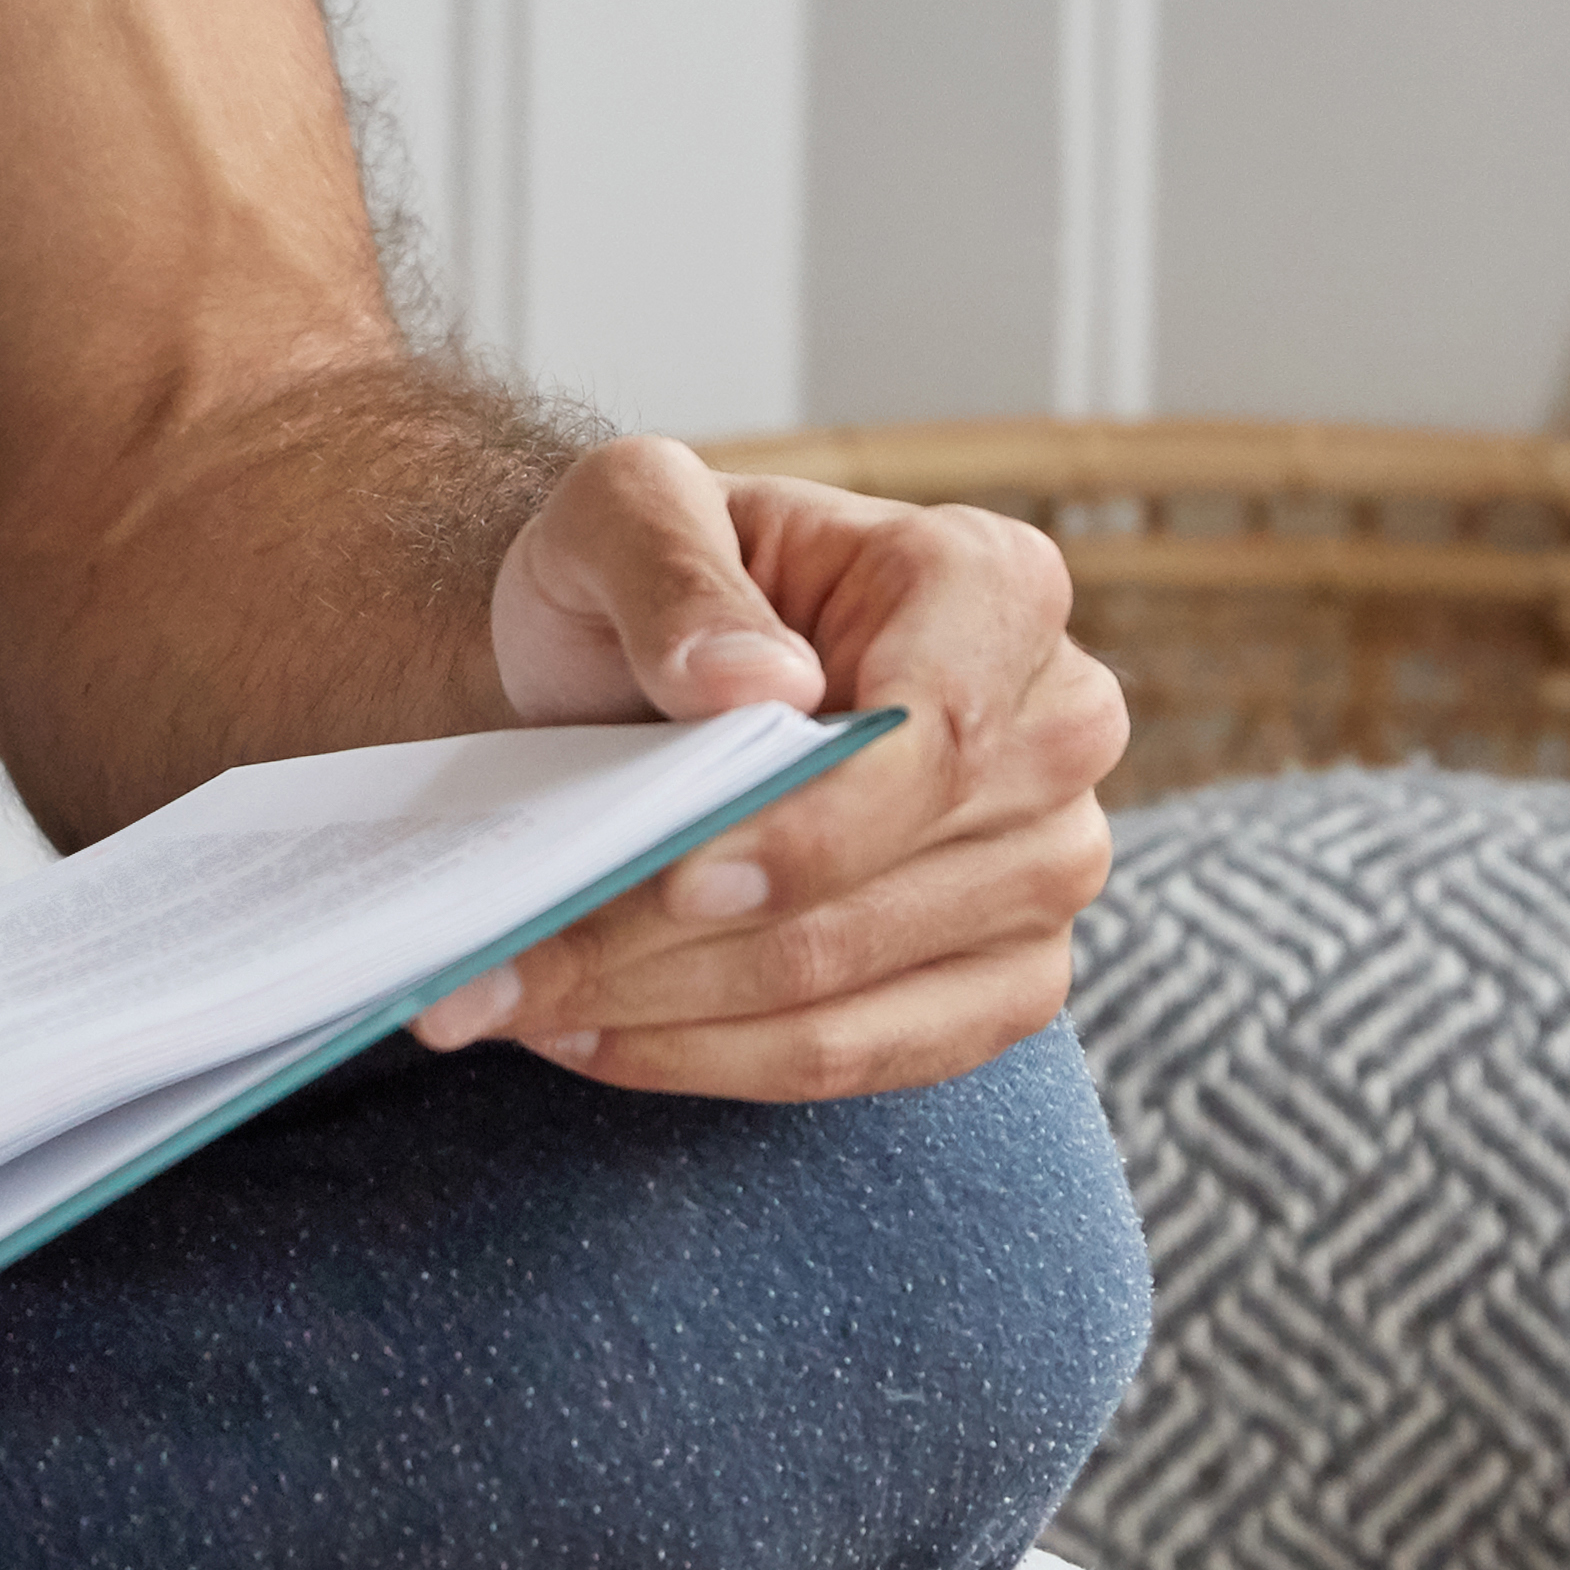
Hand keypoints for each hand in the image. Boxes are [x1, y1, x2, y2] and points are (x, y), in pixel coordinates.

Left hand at [407, 444, 1128, 1100]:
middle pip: (879, 884)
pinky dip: (710, 1060)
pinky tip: (592, 1032)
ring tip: (518, 994)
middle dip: (678, 941)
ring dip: (663, 1012)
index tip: (676, 878)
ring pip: (847, 991)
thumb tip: (757, 681)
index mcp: (994, 586)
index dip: (813, 827)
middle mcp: (1057, 730)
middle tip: (512, 964)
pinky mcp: (1003, 984)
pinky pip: (860, 1060)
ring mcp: (1046, 871)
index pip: (935, 735)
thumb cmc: (646, 580)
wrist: (633, 669)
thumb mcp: (622, 508)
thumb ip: (674, 566)